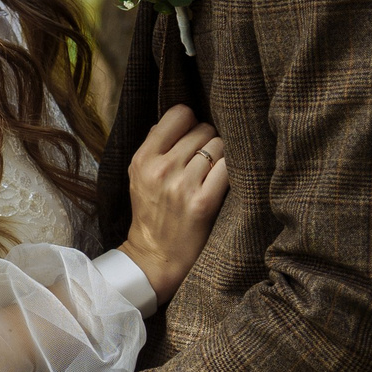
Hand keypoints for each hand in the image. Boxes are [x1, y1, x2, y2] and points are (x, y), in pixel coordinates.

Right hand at [121, 104, 229, 302]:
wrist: (155, 257)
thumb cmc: (152, 214)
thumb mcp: (139, 176)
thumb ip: (155, 146)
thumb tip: (179, 118)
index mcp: (143, 158)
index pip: (179, 114)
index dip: (191, 122)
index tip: (192, 137)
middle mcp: (160, 168)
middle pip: (203, 129)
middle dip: (209, 141)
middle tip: (205, 162)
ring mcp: (181, 185)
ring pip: (219, 146)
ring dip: (223, 157)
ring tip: (213, 174)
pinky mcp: (202, 203)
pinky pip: (228, 168)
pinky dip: (232, 171)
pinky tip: (224, 182)